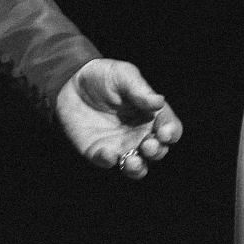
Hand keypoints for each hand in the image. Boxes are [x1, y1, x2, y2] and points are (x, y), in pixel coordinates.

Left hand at [55, 58, 181, 180]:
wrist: (71, 82)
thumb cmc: (104, 76)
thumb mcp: (123, 75)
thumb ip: (140, 89)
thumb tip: (159, 102)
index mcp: (151, 115)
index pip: (170, 128)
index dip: (171, 133)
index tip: (164, 133)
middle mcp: (140, 134)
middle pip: (158, 151)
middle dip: (156, 152)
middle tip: (148, 145)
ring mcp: (121, 145)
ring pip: (137, 166)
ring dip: (137, 167)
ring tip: (132, 161)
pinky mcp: (100, 152)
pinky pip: (108, 162)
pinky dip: (109, 161)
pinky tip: (107, 153)